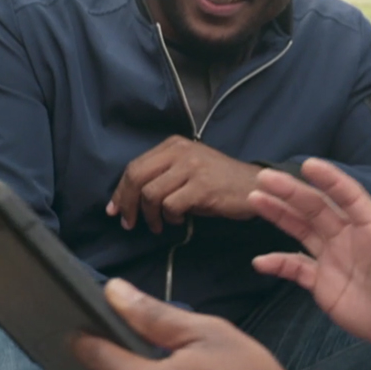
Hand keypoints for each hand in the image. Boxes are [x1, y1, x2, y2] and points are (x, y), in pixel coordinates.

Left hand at [107, 137, 261, 232]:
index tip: (115, 210)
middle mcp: (181, 151)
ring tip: (160, 224)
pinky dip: (171, 217)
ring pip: (151, 194)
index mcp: (174, 145)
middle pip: (137, 177)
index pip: (135, 166)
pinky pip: (171, 206)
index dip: (120, 191)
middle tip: (130, 223)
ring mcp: (192, 167)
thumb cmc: (219, 182)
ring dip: (151, 215)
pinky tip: (180, 220)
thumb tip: (127, 199)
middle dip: (127, 203)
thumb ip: (161, 176)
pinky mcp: (202, 186)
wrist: (255, 186)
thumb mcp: (188, 169)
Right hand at [248, 158, 370, 358]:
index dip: (331, 180)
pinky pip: (296, 269)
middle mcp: (349, 237)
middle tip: (264, 178)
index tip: (308, 165)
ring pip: (301, 230)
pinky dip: (278, 264)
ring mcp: (334, 259)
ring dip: (279, 215)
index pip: (349, 196)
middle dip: (292, 192)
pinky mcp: (324, 284)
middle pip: (316, 208)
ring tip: (255, 199)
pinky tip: (259, 263)